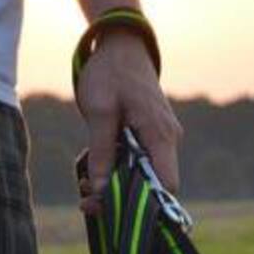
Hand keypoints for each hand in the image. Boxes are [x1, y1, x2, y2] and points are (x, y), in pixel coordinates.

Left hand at [75, 28, 183, 213]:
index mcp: (160, 135)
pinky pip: (139, 161)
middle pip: (154, 184)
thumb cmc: (110, 73)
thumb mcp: (99, 110)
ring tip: (85, 180)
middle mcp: (168, 140)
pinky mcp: (151, 136)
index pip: (167, 185)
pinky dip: (117, 167)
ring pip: (144, 174)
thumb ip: (101, 152)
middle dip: (121, 196)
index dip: (148, 203)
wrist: (122, 45)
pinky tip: (95, 162)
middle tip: (87, 199)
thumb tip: (101, 190)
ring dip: (115, 182)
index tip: (116, 209)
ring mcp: (161, 139)